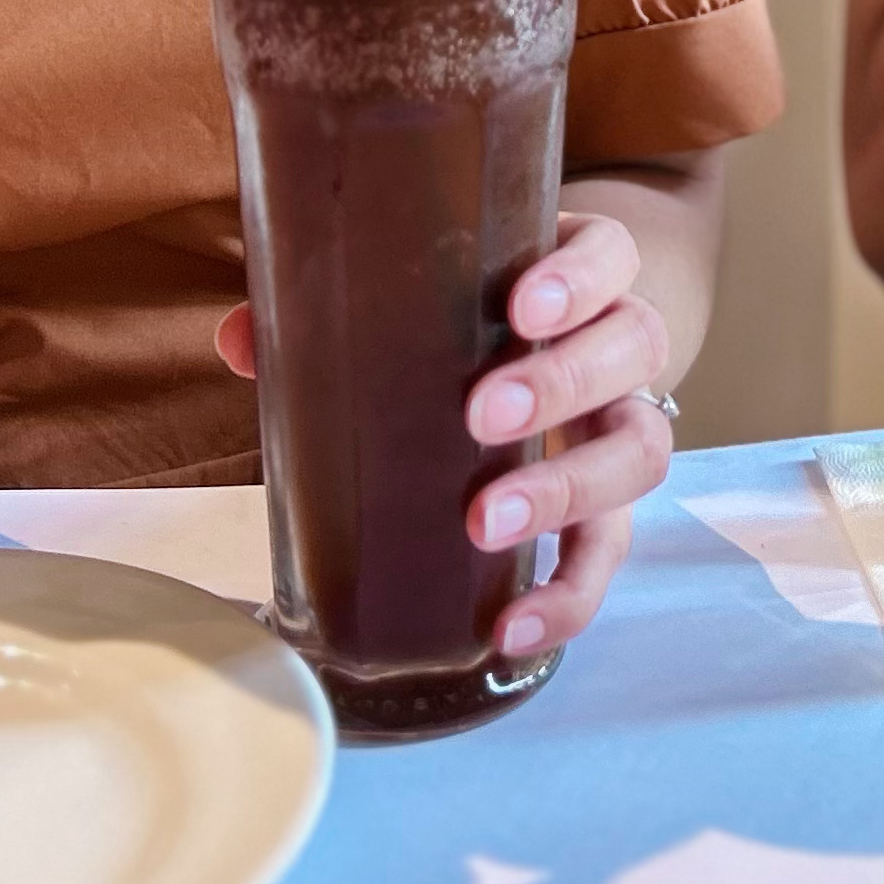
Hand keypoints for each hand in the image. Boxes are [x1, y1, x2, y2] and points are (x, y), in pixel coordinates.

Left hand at [210, 209, 677, 664]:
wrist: (531, 369)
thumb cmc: (464, 321)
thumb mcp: (418, 299)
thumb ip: (336, 310)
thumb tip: (243, 338)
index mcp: (575, 277)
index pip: (610, 254)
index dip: (582, 276)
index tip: (524, 306)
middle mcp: (617, 347)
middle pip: (634, 346)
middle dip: (563, 383)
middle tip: (482, 414)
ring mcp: (620, 428)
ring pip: (640, 449)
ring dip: (568, 487)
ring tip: (485, 522)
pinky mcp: (609, 510)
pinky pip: (608, 554)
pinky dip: (568, 596)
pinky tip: (509, 629)